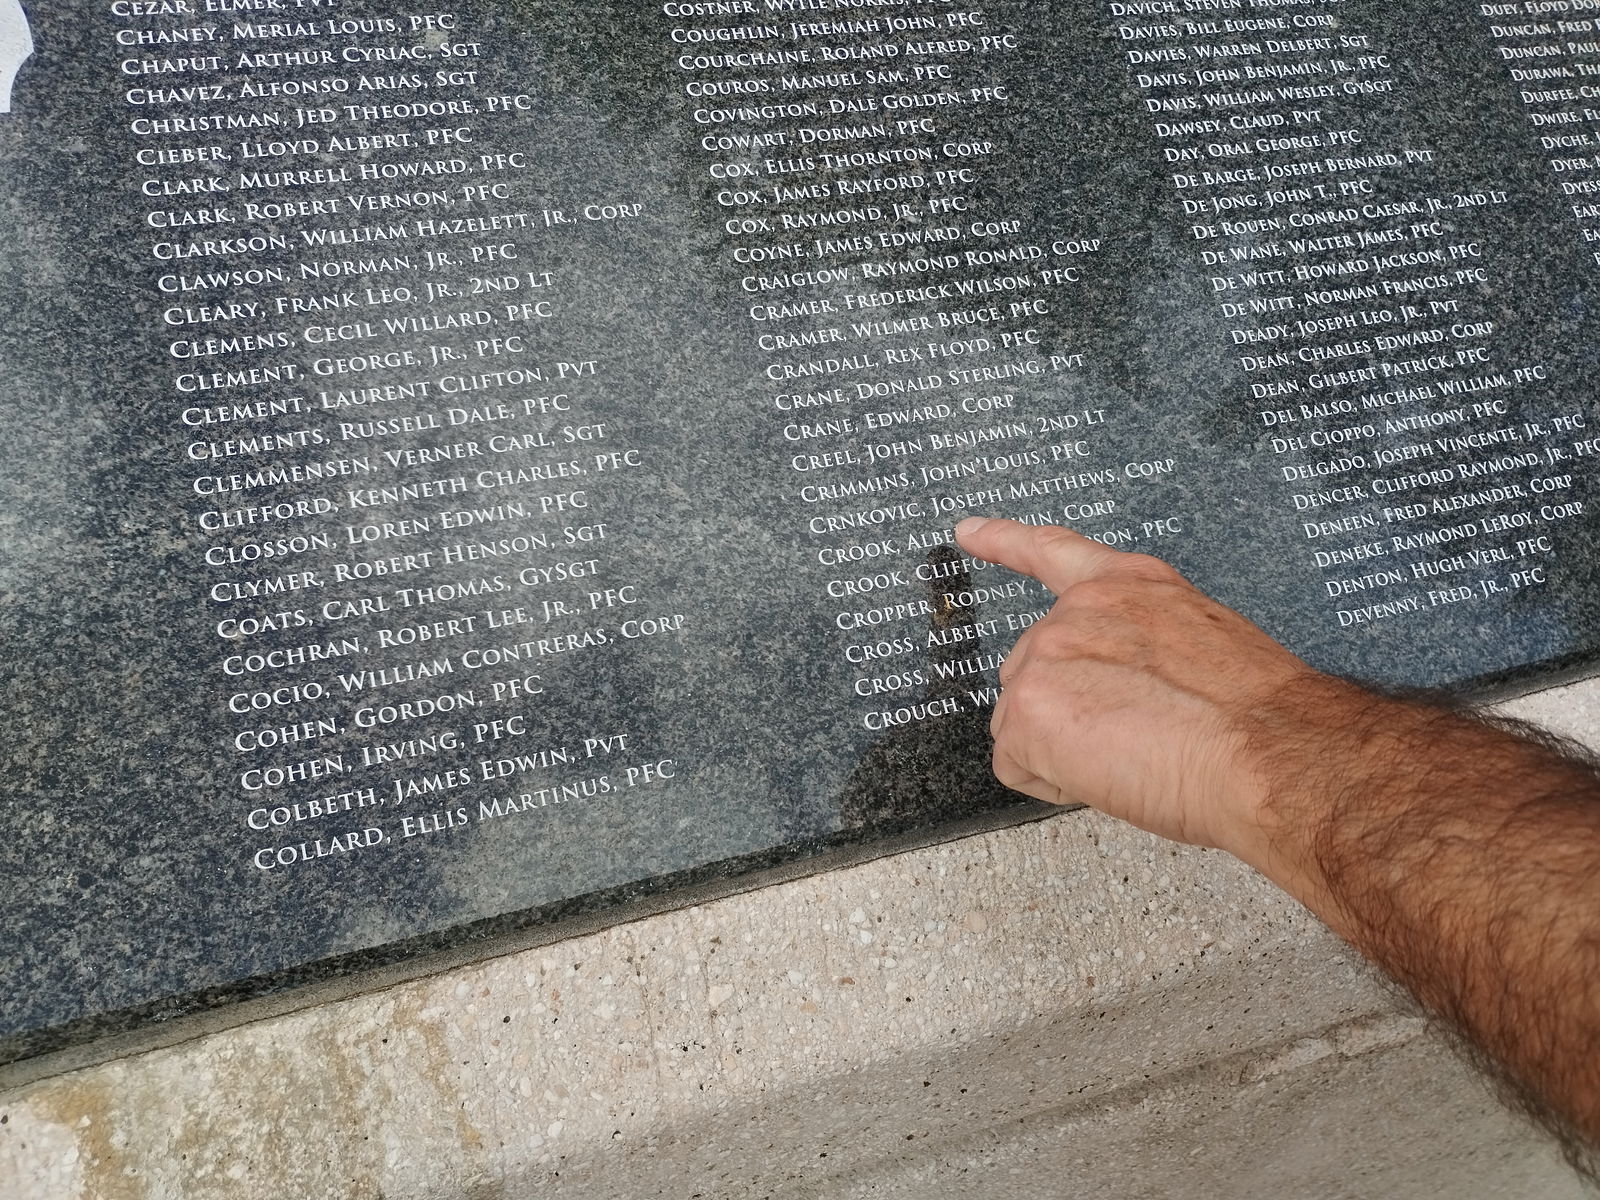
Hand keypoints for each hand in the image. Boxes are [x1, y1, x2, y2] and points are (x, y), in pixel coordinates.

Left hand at [954, 517, 1333, 867]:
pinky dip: (1056, 784)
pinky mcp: (1027, 707)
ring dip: (1066, 751)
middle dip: (1069, 714)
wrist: (1269, 752)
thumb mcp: (1200, 645)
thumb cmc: (1257, 717)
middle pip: (1034, 673)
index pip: (1055, 552)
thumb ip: (1141, 646)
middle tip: (1140, 736)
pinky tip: (1110, 775)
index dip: (1005, 541)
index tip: (967, 531)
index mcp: (1130, 586)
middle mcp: (1081, 609)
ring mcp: (1047, 653)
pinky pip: (1018, 766)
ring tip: (1137, 755)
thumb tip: (1124, 688)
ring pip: (1024, 724)